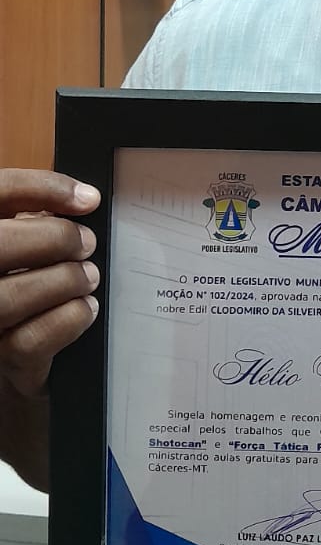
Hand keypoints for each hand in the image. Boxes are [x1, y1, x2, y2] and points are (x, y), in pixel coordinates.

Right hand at [0, 169, 100, 398]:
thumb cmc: (20, 283)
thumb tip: (81, 198)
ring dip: (65, 281)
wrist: (11, 357)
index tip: (87, 199)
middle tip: (86, 243)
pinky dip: (69, 319)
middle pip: (0, 243)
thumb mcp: (23, 245)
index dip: (42, 188)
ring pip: (12, 296)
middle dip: (56, 238)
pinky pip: (31, 339)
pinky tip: (85, 309)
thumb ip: (36, 218)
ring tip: (88, 277)